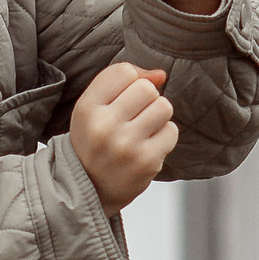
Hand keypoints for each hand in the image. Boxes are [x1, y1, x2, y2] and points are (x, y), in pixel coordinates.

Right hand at [69, 62, 177, 212]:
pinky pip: (171, 131)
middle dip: (146, 99)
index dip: (129, 81)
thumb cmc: (95, 139)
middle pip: (147, 88)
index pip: (124, 72)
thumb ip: (121, 81)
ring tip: (142, 129)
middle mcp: (104, 127)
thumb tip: (161, 75)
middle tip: (134, 116)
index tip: (122, 98)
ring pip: (164, 107)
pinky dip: (163, 136)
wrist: (90, 187)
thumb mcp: (93, 106)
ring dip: (158, 115)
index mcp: (87, 108)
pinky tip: (147, 145)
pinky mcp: (146, 162)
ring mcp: (126, 146)